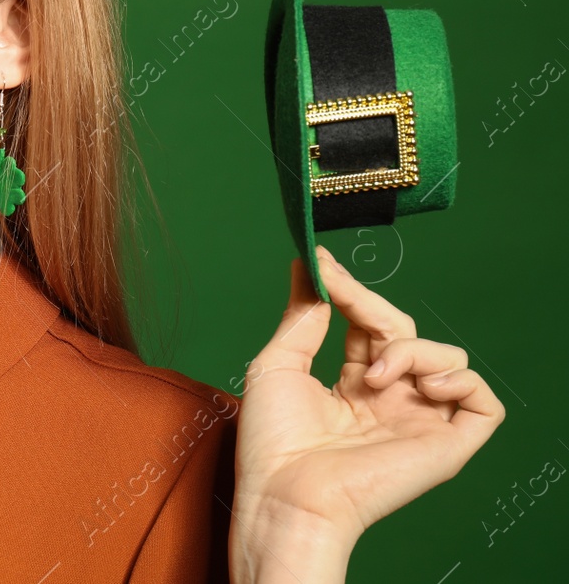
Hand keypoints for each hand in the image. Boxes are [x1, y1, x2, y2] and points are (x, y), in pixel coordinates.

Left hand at [231, 245, 504, 577]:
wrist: (289, 493)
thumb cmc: (274, 441)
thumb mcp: (278, 363)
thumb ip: (302, 316)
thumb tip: (309, 267)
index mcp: (354, 385)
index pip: (369, 325)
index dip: (351, 292)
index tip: (322, 262)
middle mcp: (392, 401)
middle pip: (405, 332)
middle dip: (372, 306)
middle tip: (341, 295)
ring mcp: (420, 421)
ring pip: (447, 358)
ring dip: (410, 349)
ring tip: (373, 376)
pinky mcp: (448, 445)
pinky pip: (483, 401)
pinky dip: (459, 381)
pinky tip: (421, 386)